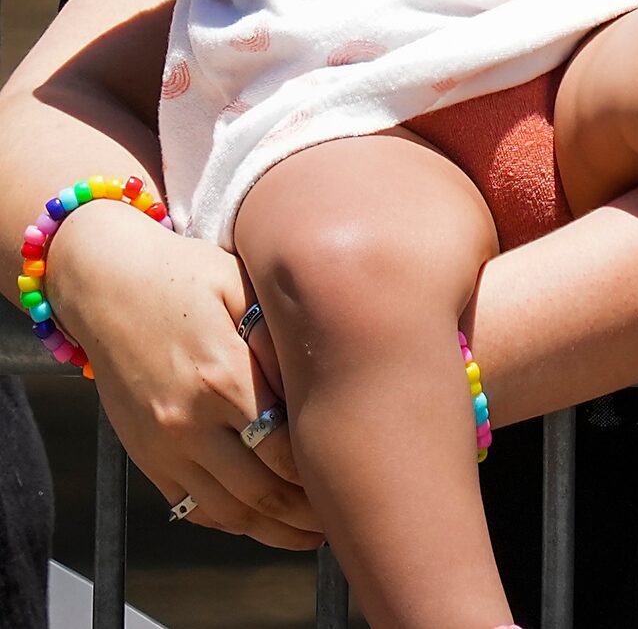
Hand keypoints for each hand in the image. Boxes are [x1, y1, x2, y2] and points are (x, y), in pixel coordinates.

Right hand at [44, 199, 319, 547]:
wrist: (105, 285)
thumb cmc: (187, 276)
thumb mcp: (242, 289)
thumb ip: (280, 336)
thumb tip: (324, 374)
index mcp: (225, 377)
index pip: (288, 446)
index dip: (325, 470)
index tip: (360, 473)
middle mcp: (191, 420)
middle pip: (262, 491)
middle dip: (309, 512)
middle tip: (349, 515)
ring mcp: (164, 444)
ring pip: (228, 510)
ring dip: (275, 530)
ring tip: (314, 533)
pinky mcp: (146, 455)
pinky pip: (193, 506)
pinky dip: (232, 522)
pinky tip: (264, 522)